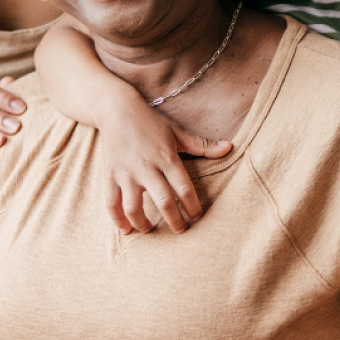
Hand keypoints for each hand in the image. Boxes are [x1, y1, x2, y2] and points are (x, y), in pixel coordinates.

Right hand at [100, 106, 231, 234]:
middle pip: (164, 202)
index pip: (184, 189)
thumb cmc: (150, 122)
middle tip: (181, 230)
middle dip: (175, 221)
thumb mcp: (177, 132)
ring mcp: (126, 172)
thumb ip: (202, 145)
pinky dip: (117, 219)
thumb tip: (229, 147)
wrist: (116, 109)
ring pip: (134, 207)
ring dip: (143, 223)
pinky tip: (126, 229)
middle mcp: (146, 167)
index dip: (193, 207)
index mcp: (166, 157)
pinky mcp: (110, 174)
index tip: (197, 217)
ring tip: (151, 229)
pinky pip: (111, 202)